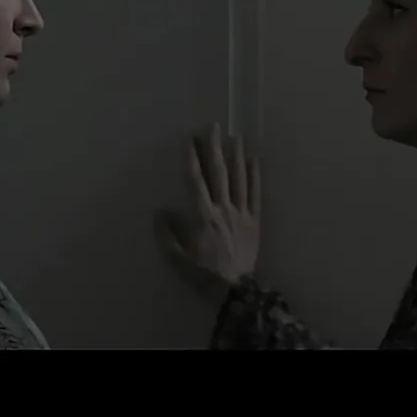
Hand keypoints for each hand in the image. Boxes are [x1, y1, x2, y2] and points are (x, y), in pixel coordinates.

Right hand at [155, 123, 260, 292]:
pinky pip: (256, 194)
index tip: (189, 142)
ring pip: (240, 179)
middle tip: (213, 126)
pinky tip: (254, 160)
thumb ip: (167, 234)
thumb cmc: (204, 274)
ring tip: (234, 136)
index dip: (192, 161)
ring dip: (236, 156)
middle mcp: (224, 210)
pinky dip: (255, 175)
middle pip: (219, 173)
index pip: (196, 182)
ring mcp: (242, 213)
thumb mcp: (178, 258)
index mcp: (204, 217)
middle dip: (215, 148)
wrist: (235, 290)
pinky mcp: (255, 220)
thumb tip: (160, 211)